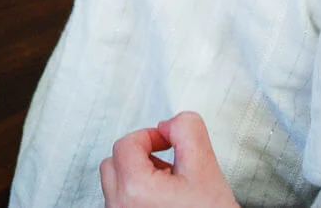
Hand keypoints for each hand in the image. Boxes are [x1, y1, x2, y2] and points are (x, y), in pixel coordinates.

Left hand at [100, 112, 237, 207]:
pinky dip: (137, 197)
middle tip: (168, 165)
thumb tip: (169, 122)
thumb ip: (187, 131)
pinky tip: (165, 205)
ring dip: (138, 177)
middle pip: (113, 163)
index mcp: (134, 189)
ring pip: (116, 186)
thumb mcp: (206, 169)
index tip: (170, 142)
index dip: (150, 135)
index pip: (127, 143)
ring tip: (171, 189)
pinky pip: (121, 205)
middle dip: (140, 156)